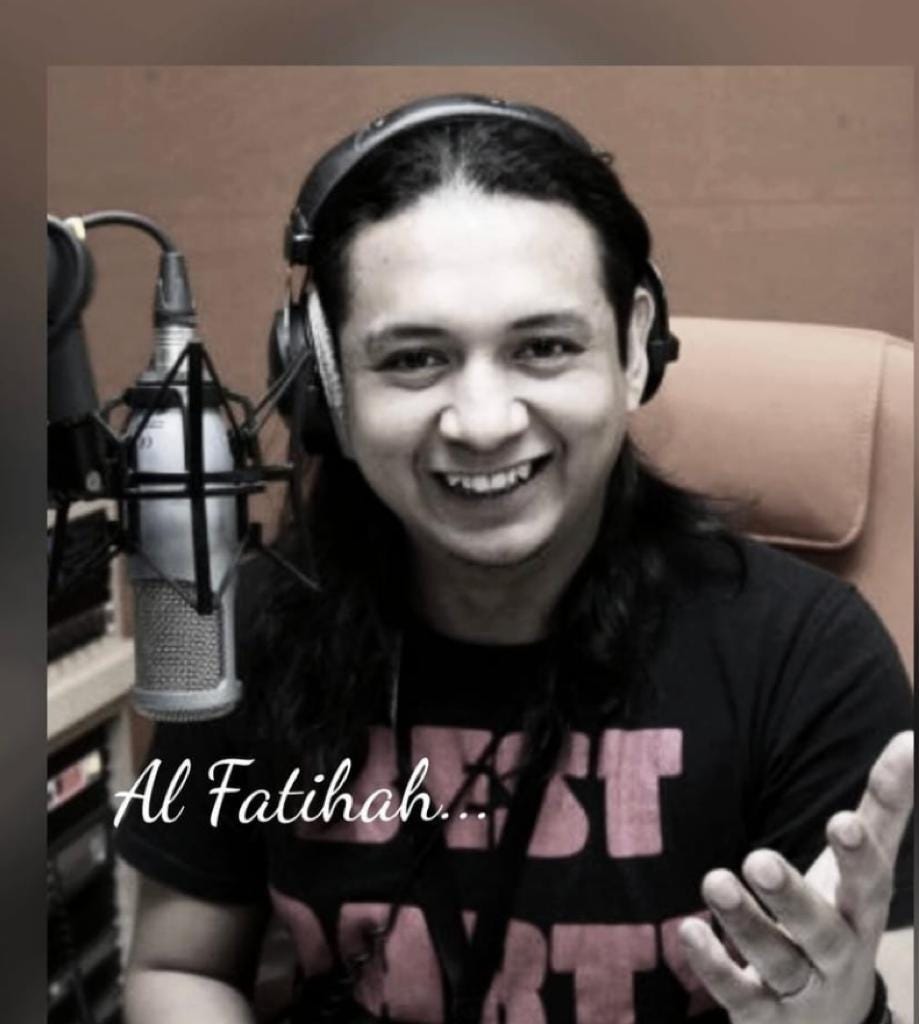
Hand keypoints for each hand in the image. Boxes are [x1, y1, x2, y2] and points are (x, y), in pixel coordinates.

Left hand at [679, 731, 912, 1022]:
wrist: (829, 1023)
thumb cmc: (841, 921)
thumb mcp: (862, 869)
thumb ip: (883, 808)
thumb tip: (909, 740)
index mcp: (861, 913)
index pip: (868, 885)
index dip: (857, 856)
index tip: (841, 822)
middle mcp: (837, 954)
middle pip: (821, 930)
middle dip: (792, 897)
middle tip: (758, 859)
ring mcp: (800, 989)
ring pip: (777, 961)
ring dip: (745, 924)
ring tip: (715, 881)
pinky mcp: (762, 1014)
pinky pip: (739, 994)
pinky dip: (715, 965)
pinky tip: (688, 930)